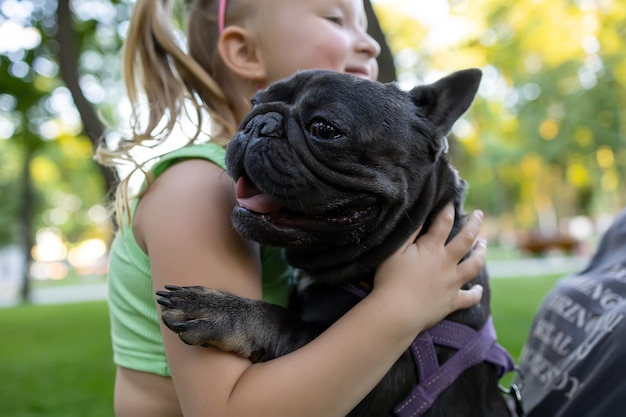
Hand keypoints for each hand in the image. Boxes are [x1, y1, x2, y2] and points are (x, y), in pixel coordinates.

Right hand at [371, 203, 485, 331]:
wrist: (397, 312)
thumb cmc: (390, 279)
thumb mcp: (394, 251)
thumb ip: (409, 233)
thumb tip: (421, 216)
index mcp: (431, 248)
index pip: (444, 223)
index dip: (448, 210)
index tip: (452, 202)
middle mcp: (446, 263)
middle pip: (466, 239)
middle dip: (475, 224)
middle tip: (479, 213)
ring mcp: (452, 282)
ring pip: (474, 265)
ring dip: (481, 252)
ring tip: (484, 244)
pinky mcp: (452, 301)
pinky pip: (470, 297)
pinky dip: (476, 293)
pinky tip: (479, 289)